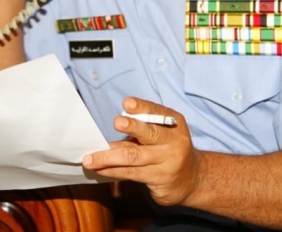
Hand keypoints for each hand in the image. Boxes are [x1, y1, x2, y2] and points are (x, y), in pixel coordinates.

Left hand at [82, 97, 200, 206]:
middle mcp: (173, 141)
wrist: (191, 179)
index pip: (157, 113)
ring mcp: (167, 162)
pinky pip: (130, 173)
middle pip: (150, 133)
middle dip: (133, 127)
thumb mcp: (161, 135)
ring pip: (133, 156)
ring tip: (90, 158)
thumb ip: (140, 131)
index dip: (142, 107)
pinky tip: (99, 169)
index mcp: (174, 124)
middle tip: (117, 122)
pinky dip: (112, 170)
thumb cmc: (169, 150)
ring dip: (108, 157)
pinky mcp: (159, 179)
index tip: (127, 103)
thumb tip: (110, 130)